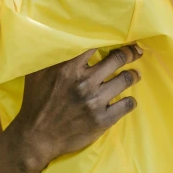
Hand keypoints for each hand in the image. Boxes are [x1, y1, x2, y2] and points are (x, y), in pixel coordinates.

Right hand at [0, 45, 142, 172]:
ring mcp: (95, 102)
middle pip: (117, 59)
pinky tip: (130, 99)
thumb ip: (49, 55)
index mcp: (70, 68)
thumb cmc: (36, 102)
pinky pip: (126, 105)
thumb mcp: (36, 73)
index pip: (96, 45)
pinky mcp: (102, 120)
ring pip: (125, 80)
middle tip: (136, 51)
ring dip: (133, 75)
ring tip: (136, 74)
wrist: (37, 137)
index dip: (110, 38)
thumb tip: (55, 35)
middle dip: (129, 53)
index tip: (119, 36)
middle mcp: (85, 83)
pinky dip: (131, 101)